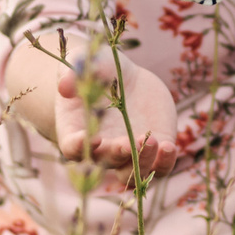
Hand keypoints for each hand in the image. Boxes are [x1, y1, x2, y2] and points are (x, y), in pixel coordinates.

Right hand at [52, 53, 178, 173]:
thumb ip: (74, 73)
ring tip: (152, 141)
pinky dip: (164, 162)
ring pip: (133, 173)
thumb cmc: (97, 68)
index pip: (72, 149)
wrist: (123, 78)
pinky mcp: (154, 150)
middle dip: (117, 154)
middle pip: (106, 162)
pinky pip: (159, 167)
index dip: (79, 147)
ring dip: (142, 164)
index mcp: (77, 132)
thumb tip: (65, 86)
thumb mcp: (85, 61)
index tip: (91, 139)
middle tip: (127, 141)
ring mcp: (129, 153)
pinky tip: (169, 146)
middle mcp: (102, 150)